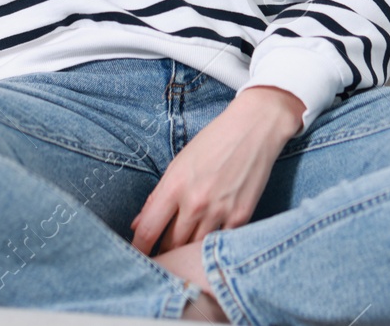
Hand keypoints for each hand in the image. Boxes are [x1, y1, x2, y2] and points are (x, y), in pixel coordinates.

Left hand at [129, 87, 303, 255]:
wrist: (254, 128)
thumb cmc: (213, 142)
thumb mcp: (179, 163)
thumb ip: (158, 196)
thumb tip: (138, 225)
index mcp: (175, 185)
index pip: (147, 230)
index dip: (138, 249)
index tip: (135, 259)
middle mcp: (195, 202)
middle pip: (170, 245)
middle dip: (161, 255)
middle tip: (156, 260)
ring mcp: (220, 211)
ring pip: (194, 250)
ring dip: (185, 256)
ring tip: (178, 260)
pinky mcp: (241, 217)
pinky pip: (220, 244)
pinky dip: (210, 248)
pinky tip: (205, 250)